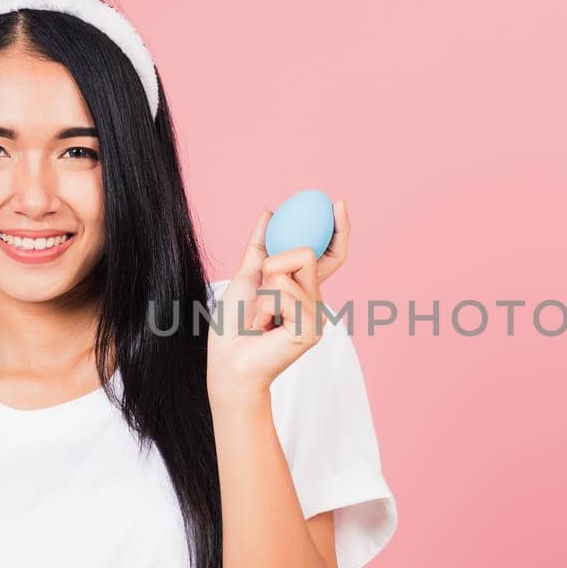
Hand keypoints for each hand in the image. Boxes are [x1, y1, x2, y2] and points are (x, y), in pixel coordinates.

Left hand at [206, 198, 349, 405]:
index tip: (338, 204)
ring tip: (261, 316)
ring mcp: (317, 317)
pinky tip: (265, 326)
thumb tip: (270, 212)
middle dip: (273, 265)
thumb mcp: (247, 276)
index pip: (330, 255)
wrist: (228, 363)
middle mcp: (316, 301)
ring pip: (294, 269)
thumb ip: (261, 246)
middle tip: (261, 295)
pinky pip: (287, 291)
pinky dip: (267, 303)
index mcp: (304, 289)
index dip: (338, 230)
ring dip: (265, 288)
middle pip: (307, 253)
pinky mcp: (311, 330)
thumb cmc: (233, 327)